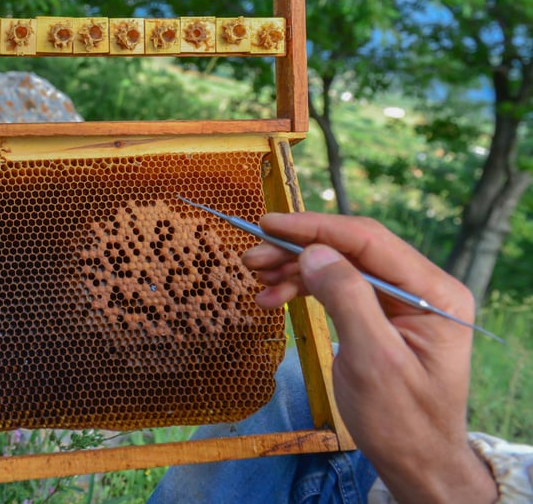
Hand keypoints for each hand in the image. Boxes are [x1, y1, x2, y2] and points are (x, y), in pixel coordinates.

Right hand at [244, 213, 496, 503]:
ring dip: (296, 269)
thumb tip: (313, 252)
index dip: (316, 229)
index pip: (370, 241)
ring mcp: (402, 301)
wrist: (416, 463)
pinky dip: (304, 289)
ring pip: (340, 266)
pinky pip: (339, 288)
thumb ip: (347, 298)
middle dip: (299, 248)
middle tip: (252, 256)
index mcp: (435, 292)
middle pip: (352, 249)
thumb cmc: (402, 420)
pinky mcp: (382, 315)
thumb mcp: (373, 360)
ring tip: (256, 276)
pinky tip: (274, 296)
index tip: (270, 224)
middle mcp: (422, 288)